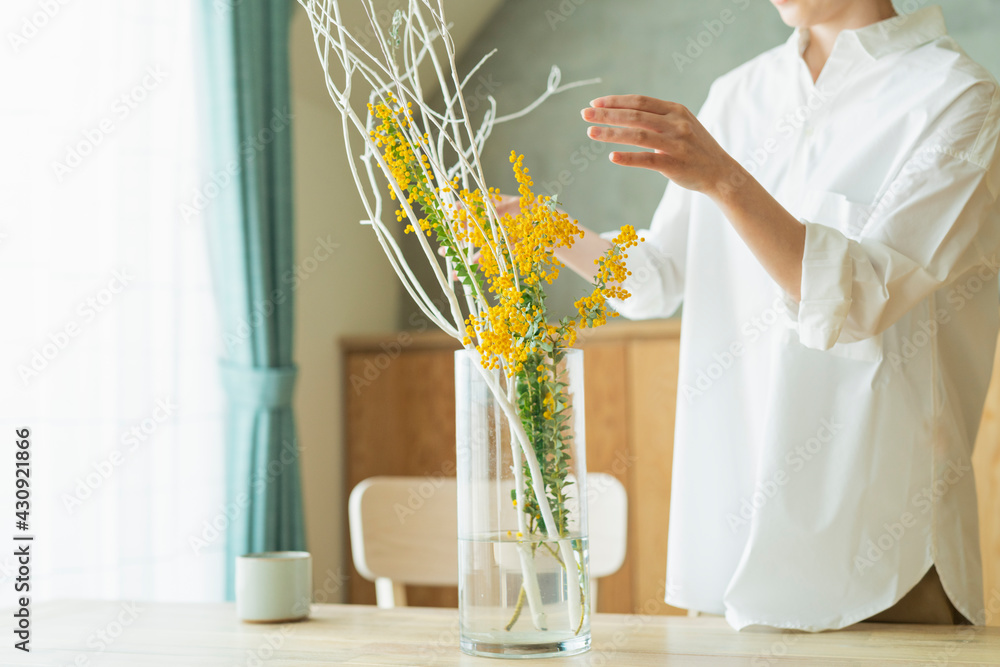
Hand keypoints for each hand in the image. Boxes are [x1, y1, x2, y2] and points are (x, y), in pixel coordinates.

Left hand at [581, 95, 738, 197]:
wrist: (720, 172)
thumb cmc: (694, 148)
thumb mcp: (681, 125)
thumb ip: (658, 118)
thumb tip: (625, 113)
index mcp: (675, 110)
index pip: (640, 101)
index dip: (615, 101)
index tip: (595, 103)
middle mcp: (676, 123)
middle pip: (634, 115)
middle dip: (607, 114)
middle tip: (584, 114)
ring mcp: (676, 143)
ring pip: (637, 135)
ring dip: (611, 133)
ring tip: (591, 132)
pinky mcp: (674, 164)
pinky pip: (647, 159)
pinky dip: (628, 158)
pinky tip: (612, 157)